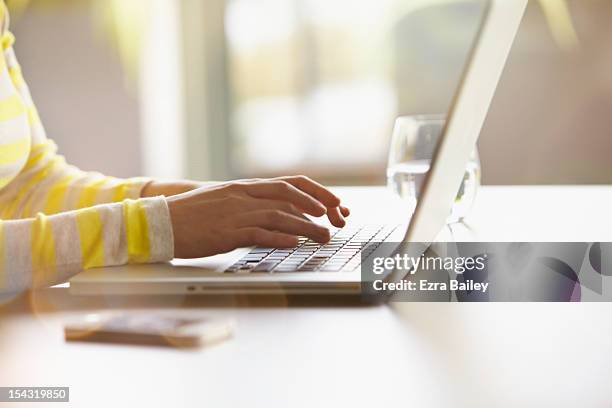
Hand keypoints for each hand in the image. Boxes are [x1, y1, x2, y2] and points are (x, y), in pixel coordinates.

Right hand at [165, 176, 350, 258]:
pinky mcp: (226, 233)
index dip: (316, 192)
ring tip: (325, 236)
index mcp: (245, 187)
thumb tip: (281, 212)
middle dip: (318, 205)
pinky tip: (294, 243)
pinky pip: (257, 233)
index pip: (290, 183)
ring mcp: (235, 213)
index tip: (334, 203)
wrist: (159, 221)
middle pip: (289, 195)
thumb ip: (251, 203)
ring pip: (279, 215)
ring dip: (306, 226)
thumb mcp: (225, 201)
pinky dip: (279, 238)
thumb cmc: (192, 215)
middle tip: (337, 217)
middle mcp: (243, 196)